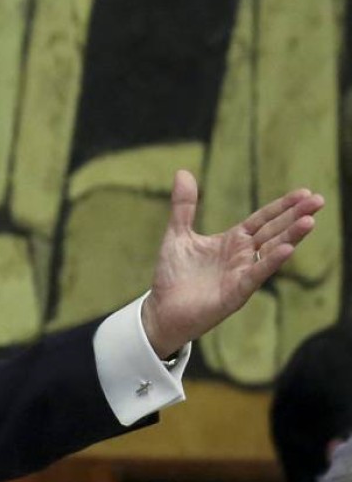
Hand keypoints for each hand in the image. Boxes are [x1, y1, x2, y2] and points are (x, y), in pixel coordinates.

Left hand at [141, 170, 323, 356]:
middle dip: (295, 216)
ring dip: (291, 237)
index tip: (304, 192)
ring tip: (310, 221)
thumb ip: (184, 206)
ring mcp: (242, 274)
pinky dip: (270, 262)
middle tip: (319, 200)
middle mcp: (242, 256)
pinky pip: (256, 274)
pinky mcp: (236, 292)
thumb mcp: (177, 234)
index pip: (263, 219)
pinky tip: (286, 249)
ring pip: (271, 252)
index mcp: (232, 241)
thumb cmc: (173, 275)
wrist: (162, 309)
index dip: (282, 206)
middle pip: (273, 232)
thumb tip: (182, 172)